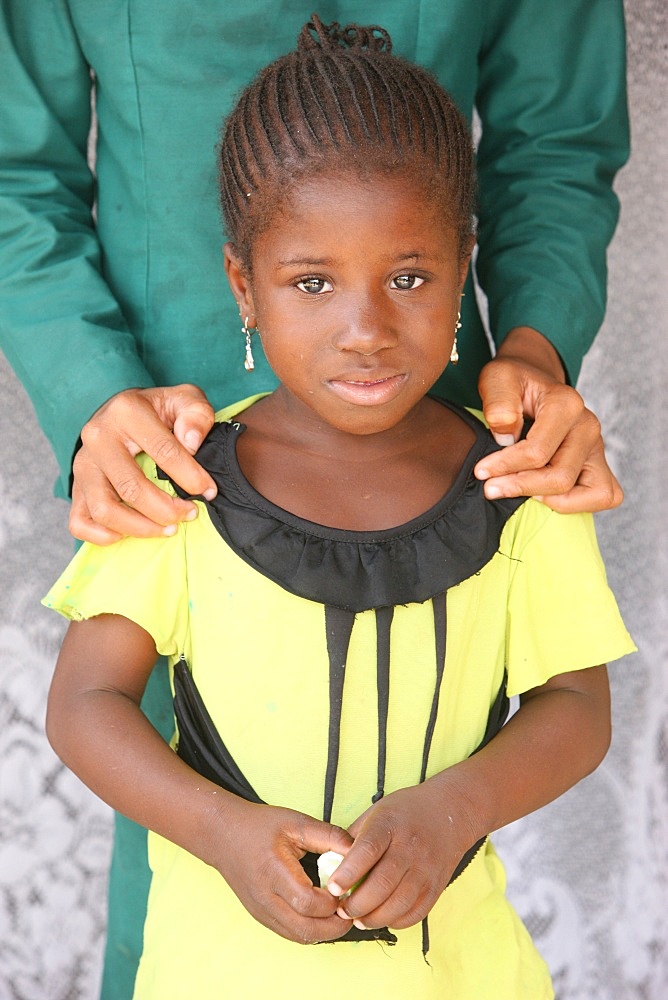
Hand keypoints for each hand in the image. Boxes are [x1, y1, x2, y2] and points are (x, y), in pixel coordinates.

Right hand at [70, 385, 216, 543]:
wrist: (120, 412)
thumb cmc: (158, 411)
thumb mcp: (184, 399)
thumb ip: (196, 414)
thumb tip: (192, 443)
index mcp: (126, 411)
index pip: (163, 451)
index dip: (191, 477)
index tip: (209, 491)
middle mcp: (97, 438)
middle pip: (131, 488)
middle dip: (167, 509)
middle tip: (190, 513)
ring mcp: (82, 465)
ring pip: (104, 510)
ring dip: (141, 528)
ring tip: (168, 528)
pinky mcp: (75, 486)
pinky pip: (79, 522)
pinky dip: (103, 536)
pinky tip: (130, 533)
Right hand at [210, 798, 353, 943]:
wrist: (223, 835)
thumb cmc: (259, 826)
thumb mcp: (296, 822)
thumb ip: (328, 835)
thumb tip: (357, 850)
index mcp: (273, 871)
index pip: (309, 902)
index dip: (334, 901)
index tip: (348, 888)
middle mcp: (265, 898)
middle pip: (305, 929)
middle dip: (335, 926)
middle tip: (352, 910)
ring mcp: (261, 912)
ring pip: (299, 937)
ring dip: (324, 931)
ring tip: (340, 912)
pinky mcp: (261, 917)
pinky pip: (290, 933)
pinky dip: (310, 930)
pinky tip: (321, 914)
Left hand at [326, 783, 473, 931]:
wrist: (450, 812)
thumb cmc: (405, 812)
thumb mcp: (376, 812)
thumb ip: (353, 838)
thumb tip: (329, 866)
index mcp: (390, 824)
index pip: (368, 850)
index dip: (348, 872)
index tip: (332, 888)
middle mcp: (410, 847)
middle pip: (382, 883)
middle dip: (357, 904)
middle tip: (341, 910)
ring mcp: (426, 869)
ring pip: (398, 904)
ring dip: (373, 918)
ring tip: (357, 918)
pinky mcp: (436, 887)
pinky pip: (414, 914)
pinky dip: (394, 921)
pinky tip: (380, 917)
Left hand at [475, 328, 622, 512]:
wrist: (531, 382)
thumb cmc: (513, 383)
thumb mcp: (497, 378)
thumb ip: (499, 401)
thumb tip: (506, 434)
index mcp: (566, 404)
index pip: (537, 452)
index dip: (504, 467)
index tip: (480, 472)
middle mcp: (588, 426)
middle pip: (560, 477)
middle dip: (521, 487)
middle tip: (490, 488)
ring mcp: (597, 447)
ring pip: (589, 493)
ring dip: (551, 500)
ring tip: (520, 491)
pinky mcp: (600, 463)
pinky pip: (605, 495)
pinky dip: (577, 503)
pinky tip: (544, 496)